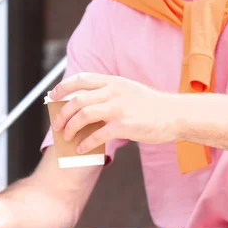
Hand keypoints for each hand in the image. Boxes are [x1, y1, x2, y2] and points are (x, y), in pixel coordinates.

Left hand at [49, 73, 178, 153]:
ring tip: (67, 137)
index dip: (63, 87)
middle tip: (56, 125)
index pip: (81, 79)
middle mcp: (114, 92)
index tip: (53, 96)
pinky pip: (97, 135)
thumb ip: (111, 93)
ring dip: (70, 127)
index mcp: (114, 82)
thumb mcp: (130, 90)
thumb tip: (89, 102)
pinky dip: (85, 143)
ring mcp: (118, 108)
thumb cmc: (153, 106)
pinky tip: (81, 149)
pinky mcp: (124, 126)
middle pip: (77, 99)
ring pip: (83, 115)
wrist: (175, 115)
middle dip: (62, 113)